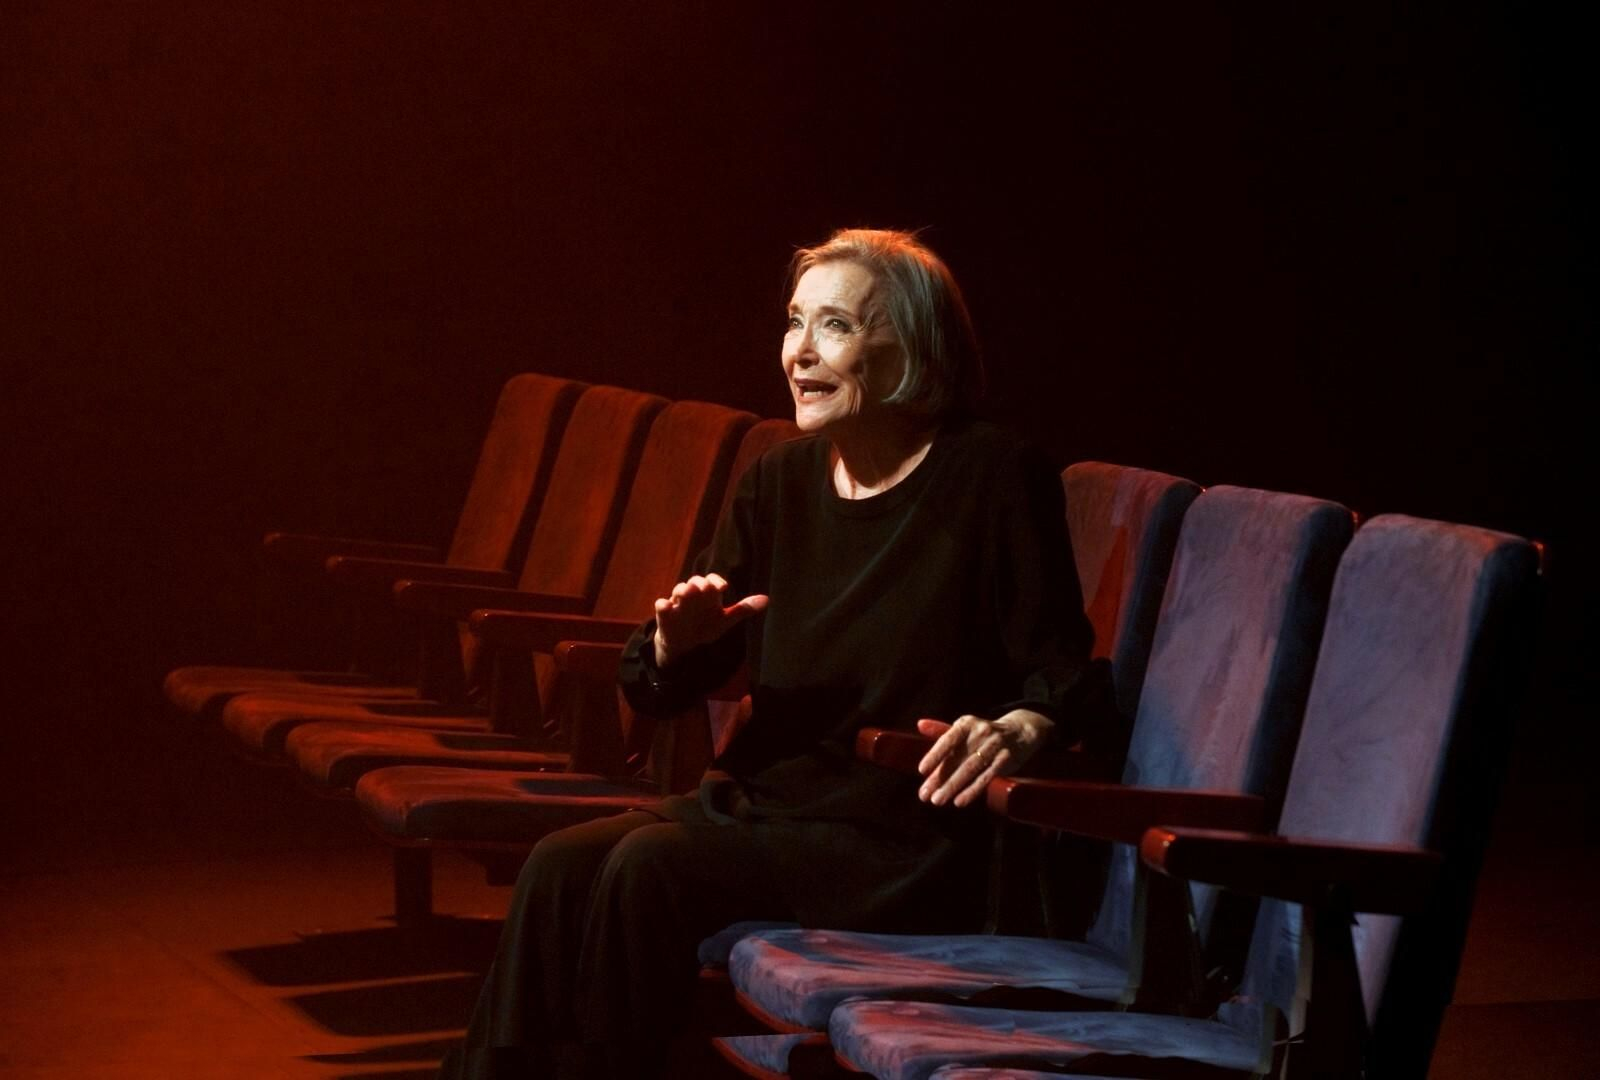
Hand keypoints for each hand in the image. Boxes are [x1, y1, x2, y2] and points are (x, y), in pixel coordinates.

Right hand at [653, 573, 768, 668]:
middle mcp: (694, 595)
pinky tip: (666, 606)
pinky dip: (663, 605)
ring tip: (686, 593)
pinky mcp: (665, 614)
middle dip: (699, 583)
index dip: (716, 581)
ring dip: (681, 590)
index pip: (712, 580)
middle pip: (695, 582)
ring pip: (678, 590)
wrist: (684, 645)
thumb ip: (743, 609)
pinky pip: (661, 605)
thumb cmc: (705, 627)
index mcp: (708, 596)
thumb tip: (767, 599)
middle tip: (703, 587)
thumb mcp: (725, 620)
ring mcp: (678, 603)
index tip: (723, 588)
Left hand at [916, 709, 1053, 807]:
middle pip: (957, 758)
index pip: (947, 739)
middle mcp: (981, 732)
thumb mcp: (966, 728)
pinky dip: (972, 790)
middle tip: (924, 795)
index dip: (934, 755)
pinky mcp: (1006, 759)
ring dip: (953, 787)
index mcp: (966, 724)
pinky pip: (987, 777)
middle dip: (940, 779)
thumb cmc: (984, 734)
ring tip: (938, 800)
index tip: (921, 771)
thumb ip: (942, 730)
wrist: (1020, 732)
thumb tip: (920, 725)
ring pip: (970, 769)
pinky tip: (959, 801)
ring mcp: (995, 745)